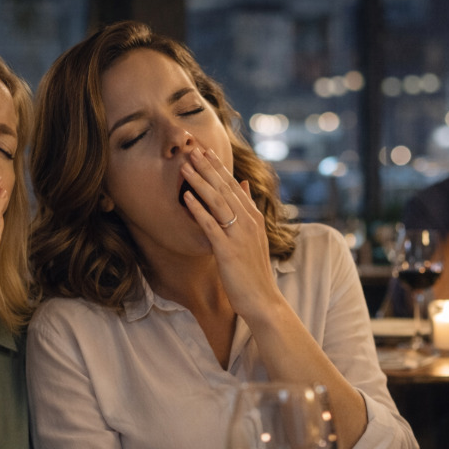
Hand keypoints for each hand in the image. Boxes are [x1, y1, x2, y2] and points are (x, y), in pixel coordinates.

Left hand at [180, 146, 283, 320]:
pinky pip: (211, 225)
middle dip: (207, 167)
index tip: (205, 151)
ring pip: (218, 201)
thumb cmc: (255, 272)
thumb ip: (248, 210)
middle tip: (192, 148)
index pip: (234, 186)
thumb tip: (243, 184)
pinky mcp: (228, 251)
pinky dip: (198, 209)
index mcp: (254, 218)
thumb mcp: (254, 237)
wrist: (263, 300)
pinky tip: (186, 197)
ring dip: (200, 181)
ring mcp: (239, 236)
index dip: (219, 167)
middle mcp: (249, 222)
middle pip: (225, 188)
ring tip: (185, 166)